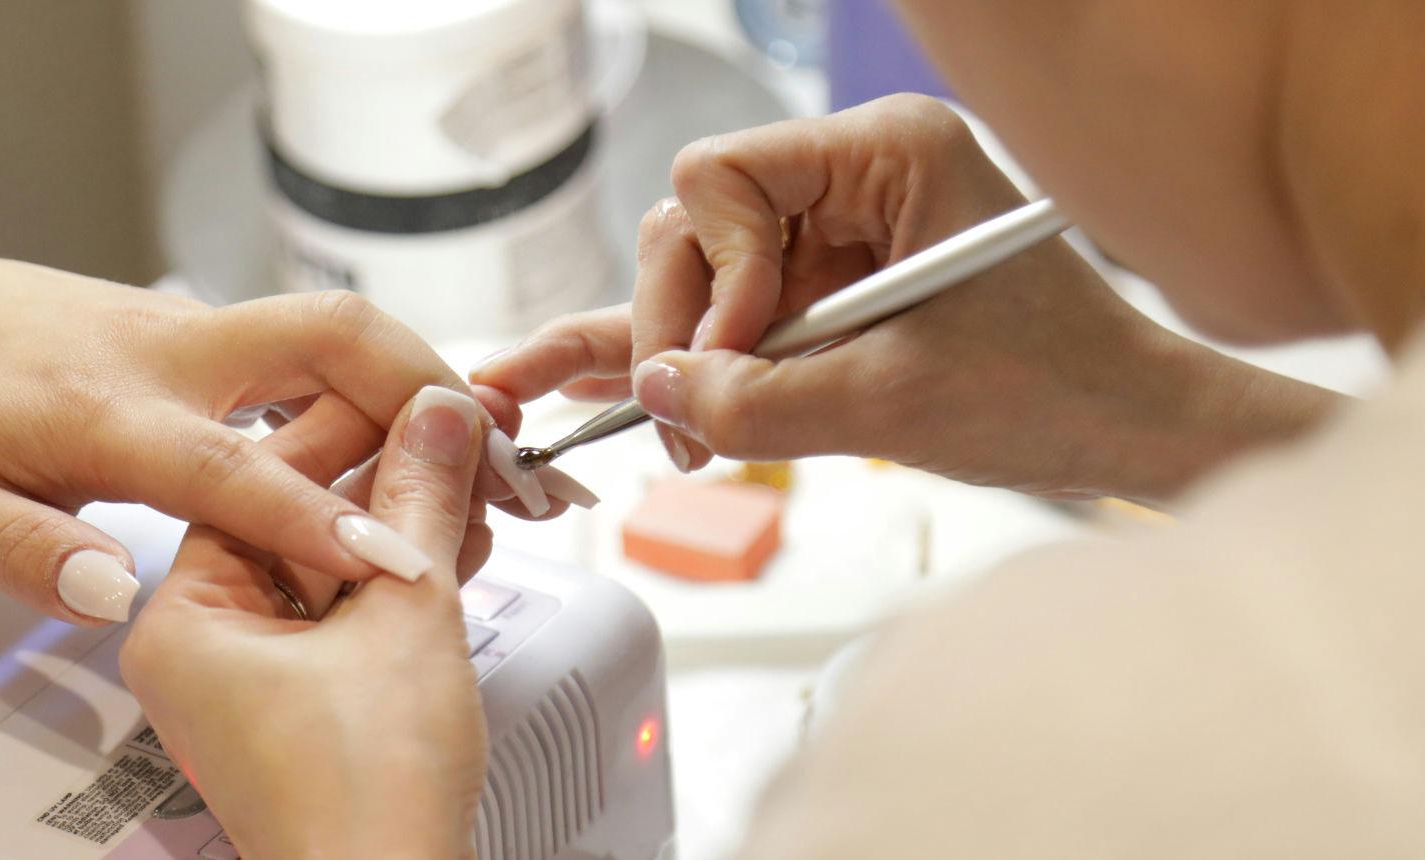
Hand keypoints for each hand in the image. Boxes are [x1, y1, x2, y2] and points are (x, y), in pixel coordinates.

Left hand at [0, 230, 557, 624]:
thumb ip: (23, 552)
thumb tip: (121, 591)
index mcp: (99, 409)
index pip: (234, 468)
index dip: (321, 521)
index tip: (400, 563)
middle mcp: (160, 353)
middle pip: (328, 335)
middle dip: (427, 389)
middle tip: (502, 465)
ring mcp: (184, 330)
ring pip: (331, 330)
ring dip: (416, 384)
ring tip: (483, 464)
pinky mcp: (191, 332)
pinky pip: (305, 347)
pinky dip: (372, 386)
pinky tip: (400, 443)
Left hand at [121, 385, 490, 859]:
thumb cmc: (362, 800)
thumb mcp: (405, 613)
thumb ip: (419, 500)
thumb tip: (436, 418)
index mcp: (182, 618)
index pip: (256, 479)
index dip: (350, 427)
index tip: (412, 397)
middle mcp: (200, 648)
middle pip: (292, 519)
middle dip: (384, 482)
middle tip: (452, 438)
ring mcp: (247, 683)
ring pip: (325, 568)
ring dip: (401, 530)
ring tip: (470, 488)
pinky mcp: (296, 710)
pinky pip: (341, 616)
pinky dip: (396, 584)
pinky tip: (454, 546)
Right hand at [473, 95, 1336, 501]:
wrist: (1132, 432)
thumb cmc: (1058, 392)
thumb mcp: (892, 404)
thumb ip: (758, 400)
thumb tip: (656, 391)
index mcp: (888, 153)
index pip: (722, 176)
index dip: (709, 269)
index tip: (732, 350)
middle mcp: (854, 177)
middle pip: (698, 227)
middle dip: (682, 327)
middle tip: (684, 420)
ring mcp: (839, 235)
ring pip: (704, 278)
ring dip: (684, 359)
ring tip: (677, 437)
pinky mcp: (833, 293)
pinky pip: (737, 318)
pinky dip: (692, 359)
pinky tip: (613, 386)